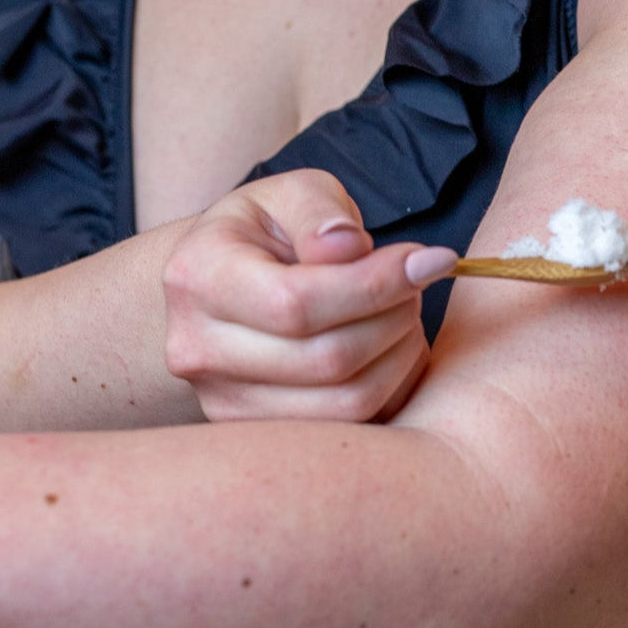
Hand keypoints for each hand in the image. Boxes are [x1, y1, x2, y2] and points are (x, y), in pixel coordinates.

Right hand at [161, 171, 456, 422]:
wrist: (220, 282)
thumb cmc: (266, 231)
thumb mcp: (290, 193)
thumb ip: (320, 212)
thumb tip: (349, 249)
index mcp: (199, 277)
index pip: (297, 303)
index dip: (375, 285)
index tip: (430, 259)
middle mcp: (198, 349)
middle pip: (328, 359)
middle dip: (394, 317)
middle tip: (414, 284)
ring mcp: (223, 401)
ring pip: (346, 402)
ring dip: (398, 355)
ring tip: (402, 313)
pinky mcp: (257, 434)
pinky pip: (350, 429)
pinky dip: (390, 389)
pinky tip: (391, 349)